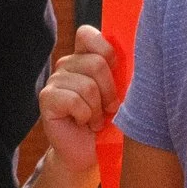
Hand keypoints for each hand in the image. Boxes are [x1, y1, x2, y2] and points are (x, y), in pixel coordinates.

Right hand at [41, 26, 120, 173]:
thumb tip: (139, 59)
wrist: (90, 153)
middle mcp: (67, 65)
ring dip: (98, 109)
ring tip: (96, 119)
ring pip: (87, 85)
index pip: (87, 34)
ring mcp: (55, 80)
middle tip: (109, 108)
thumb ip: (123, 73)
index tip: (116, 72)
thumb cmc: (111, 123)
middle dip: (109, 91)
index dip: (105, 50)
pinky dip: (85, 116)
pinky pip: (74, 100)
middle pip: (96, 63)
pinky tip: (84, 123)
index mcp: (85, 58)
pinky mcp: (46, 98)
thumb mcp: (122, 94)